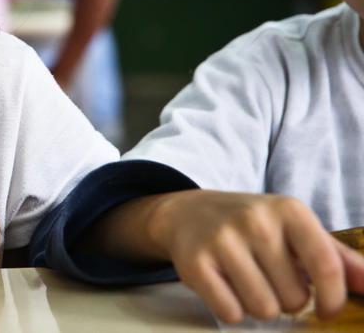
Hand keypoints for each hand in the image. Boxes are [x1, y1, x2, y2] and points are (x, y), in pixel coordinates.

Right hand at [150, 191, 363, 322]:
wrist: (187, 213)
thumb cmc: (252, 226)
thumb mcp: (294, 229)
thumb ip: (336, 257)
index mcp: (289, 210)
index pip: (326, 266)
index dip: (333, 300)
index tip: (327, 310)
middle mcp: (255, 220)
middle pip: (295, 297)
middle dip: (287, 300)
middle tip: (270, 281)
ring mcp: (222, 240)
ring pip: (263, 308)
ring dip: (260, 307)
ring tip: (249, 285)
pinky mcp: (194, 262)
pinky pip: (230, 311)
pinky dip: (231, 309)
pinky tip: (225, 288)